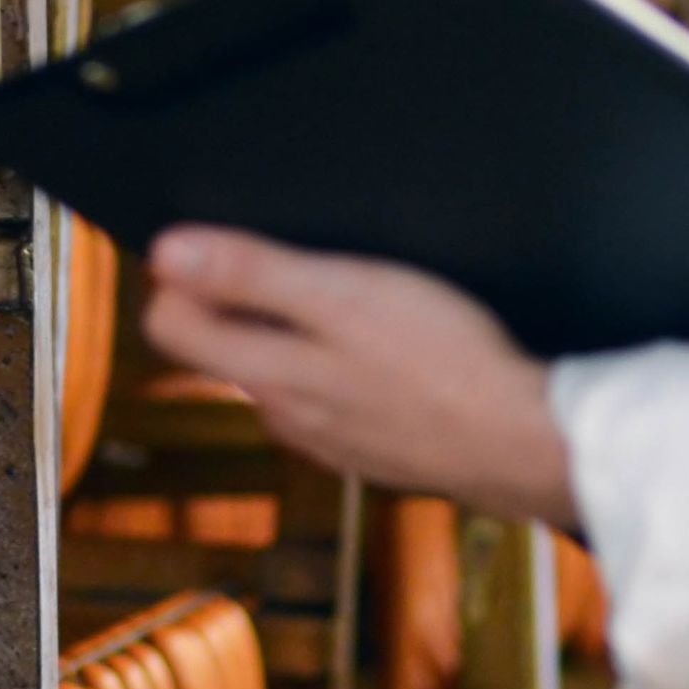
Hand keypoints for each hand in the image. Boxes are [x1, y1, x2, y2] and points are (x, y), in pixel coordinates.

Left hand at [144, 227, 578, 527]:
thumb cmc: (441, 360)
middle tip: (288, 252)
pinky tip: (386, 348)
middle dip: (235, 299)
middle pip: (223, 348)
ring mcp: (329, 440)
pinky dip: (339, 368)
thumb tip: (164, 254)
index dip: (180, 276)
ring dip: (292, 334)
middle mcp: (284, 414)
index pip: (169, 327)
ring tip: (346, 293)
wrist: (524, 441)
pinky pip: (329, 399)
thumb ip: (250, 275)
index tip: (213, 239)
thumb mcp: (342, 295)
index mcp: (266, 375)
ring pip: (279, 374)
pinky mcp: (372, 450)